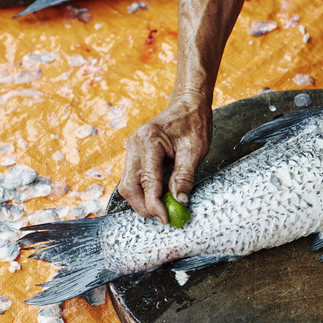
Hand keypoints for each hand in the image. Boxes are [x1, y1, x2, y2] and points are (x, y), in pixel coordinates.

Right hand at [118, 94, 211, 222]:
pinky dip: (143, 190)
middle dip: (143, 206)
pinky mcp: (135, 153)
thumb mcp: (195, 150)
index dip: (155, 204)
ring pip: (127, 183)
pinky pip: (133, 177)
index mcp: (148, 141)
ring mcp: (132, 148)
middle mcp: (134, 144)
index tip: (166, 219)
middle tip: (161, 218)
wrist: (188, 104)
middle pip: (128, 186)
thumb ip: (184, 177)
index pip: (147, 182)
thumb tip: (179, 201)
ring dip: (141, 200)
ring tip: (161, 210)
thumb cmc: (194, 123)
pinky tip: (157, 197)